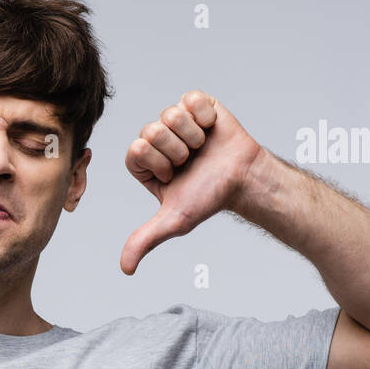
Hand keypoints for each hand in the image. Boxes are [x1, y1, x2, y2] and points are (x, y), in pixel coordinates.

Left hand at [120, 90, 262, 274]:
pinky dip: (204, 116)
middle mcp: (156, 139)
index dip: (158, 163)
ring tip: (202, 148)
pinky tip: (211, 130)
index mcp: (144, 162)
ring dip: (192, 136)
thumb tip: (125, 269)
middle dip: (177, 150)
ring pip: (171, 114)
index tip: (175, 175)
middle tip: (191, 161)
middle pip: (152, 129)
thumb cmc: (209, 198)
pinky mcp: (195, 104)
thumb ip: (145, 239)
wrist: (244, 179)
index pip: (136, 149)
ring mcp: (175, 120)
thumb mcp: (174, 220)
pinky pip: (190, 99)